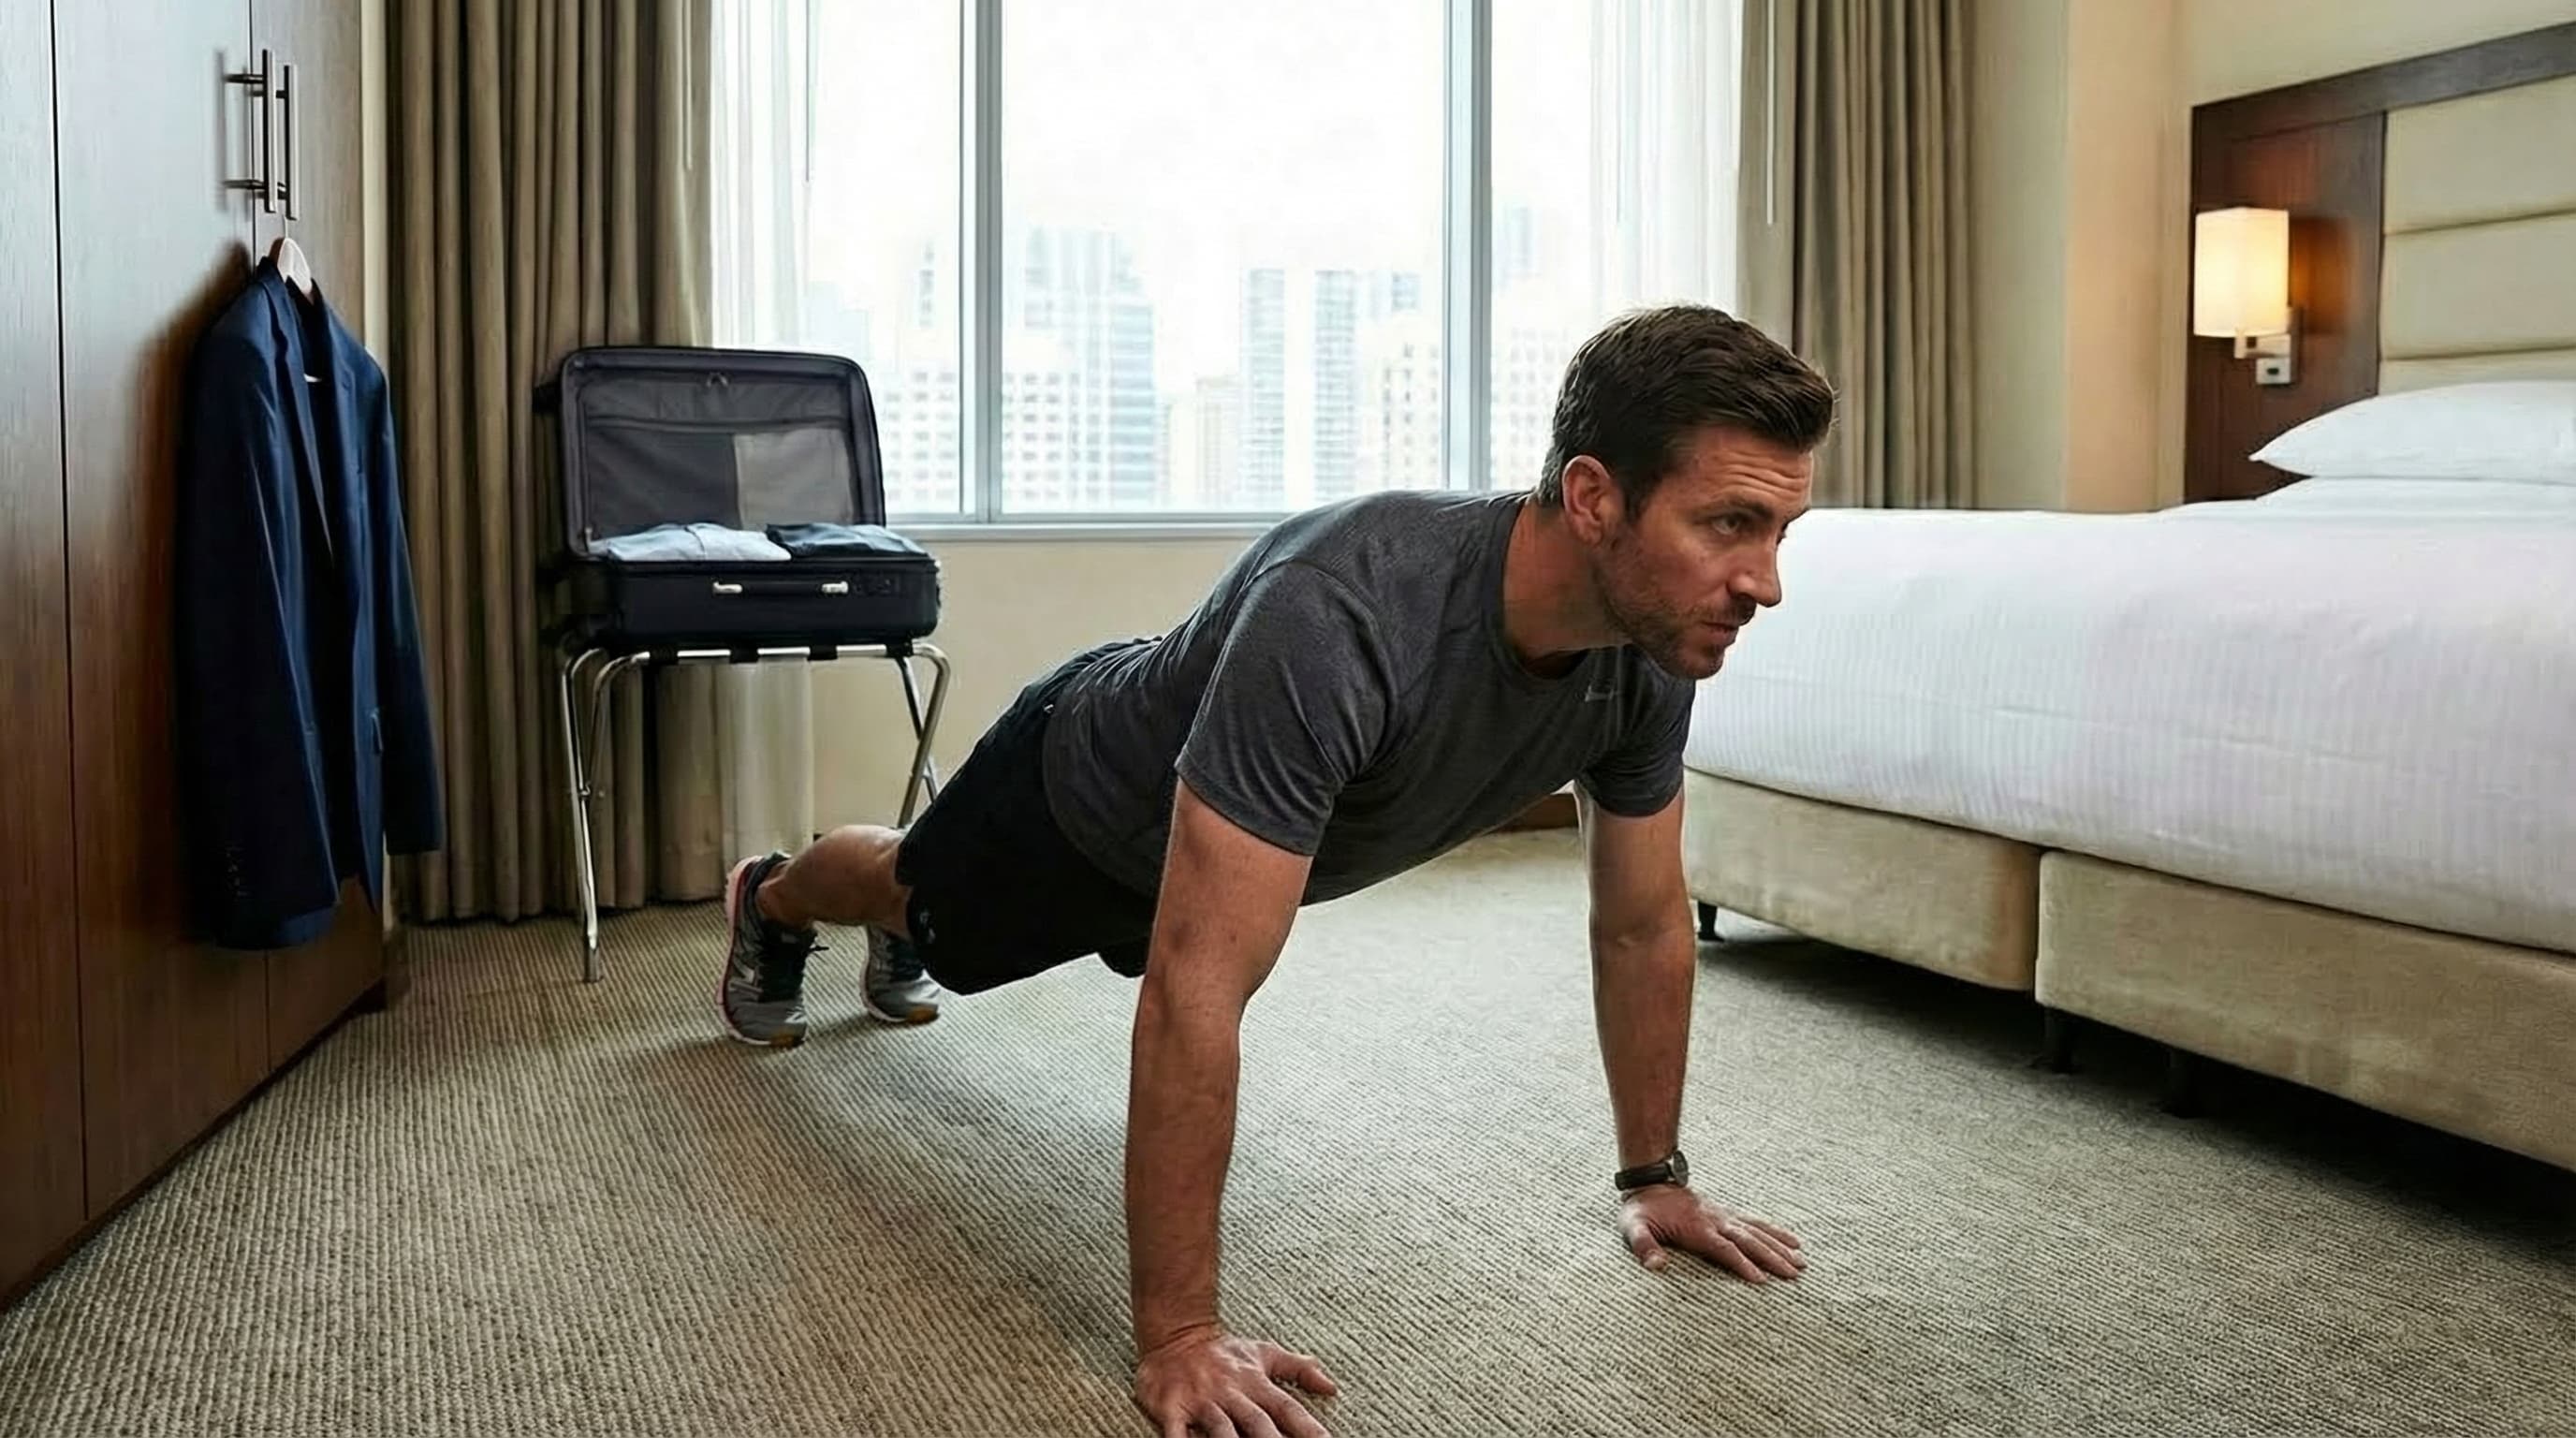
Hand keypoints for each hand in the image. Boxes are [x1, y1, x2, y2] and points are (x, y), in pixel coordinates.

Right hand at [1133, 1324, 1339, 1437]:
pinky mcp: (1171, 1405)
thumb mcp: (1264, 1354)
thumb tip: (1332, 1387)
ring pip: (1221, 1429)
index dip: (1308, 1429)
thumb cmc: (1223, 1352)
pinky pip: (1176, 1429)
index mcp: (1255, 1383)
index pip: (1288, 1409)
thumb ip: (1299, 1370)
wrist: (1175, 1332)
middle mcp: (1231, 1392)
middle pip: (1258, 1423)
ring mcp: (1201, 1399)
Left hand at [1619, 1184, 1806, 1283]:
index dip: (1742, 1263)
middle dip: (1772, 1257)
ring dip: (1779, 1246)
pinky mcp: (1727, 1214)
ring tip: (1801, 1261)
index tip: (1761, 1279)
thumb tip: (1655, 1266)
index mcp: (1696, 1228)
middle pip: (1748, 1240)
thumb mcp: (1633, 1227)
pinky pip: (1755, 1223)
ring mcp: (1723, 1216)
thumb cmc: (1642, 1209)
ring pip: (1757, 1231)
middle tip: (1794, 1274)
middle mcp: (1716, 1221)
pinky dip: (1775, 1231)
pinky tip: (1792, 1240)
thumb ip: (1644, 1245)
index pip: (1724, 1248)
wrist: (1651, 1180)